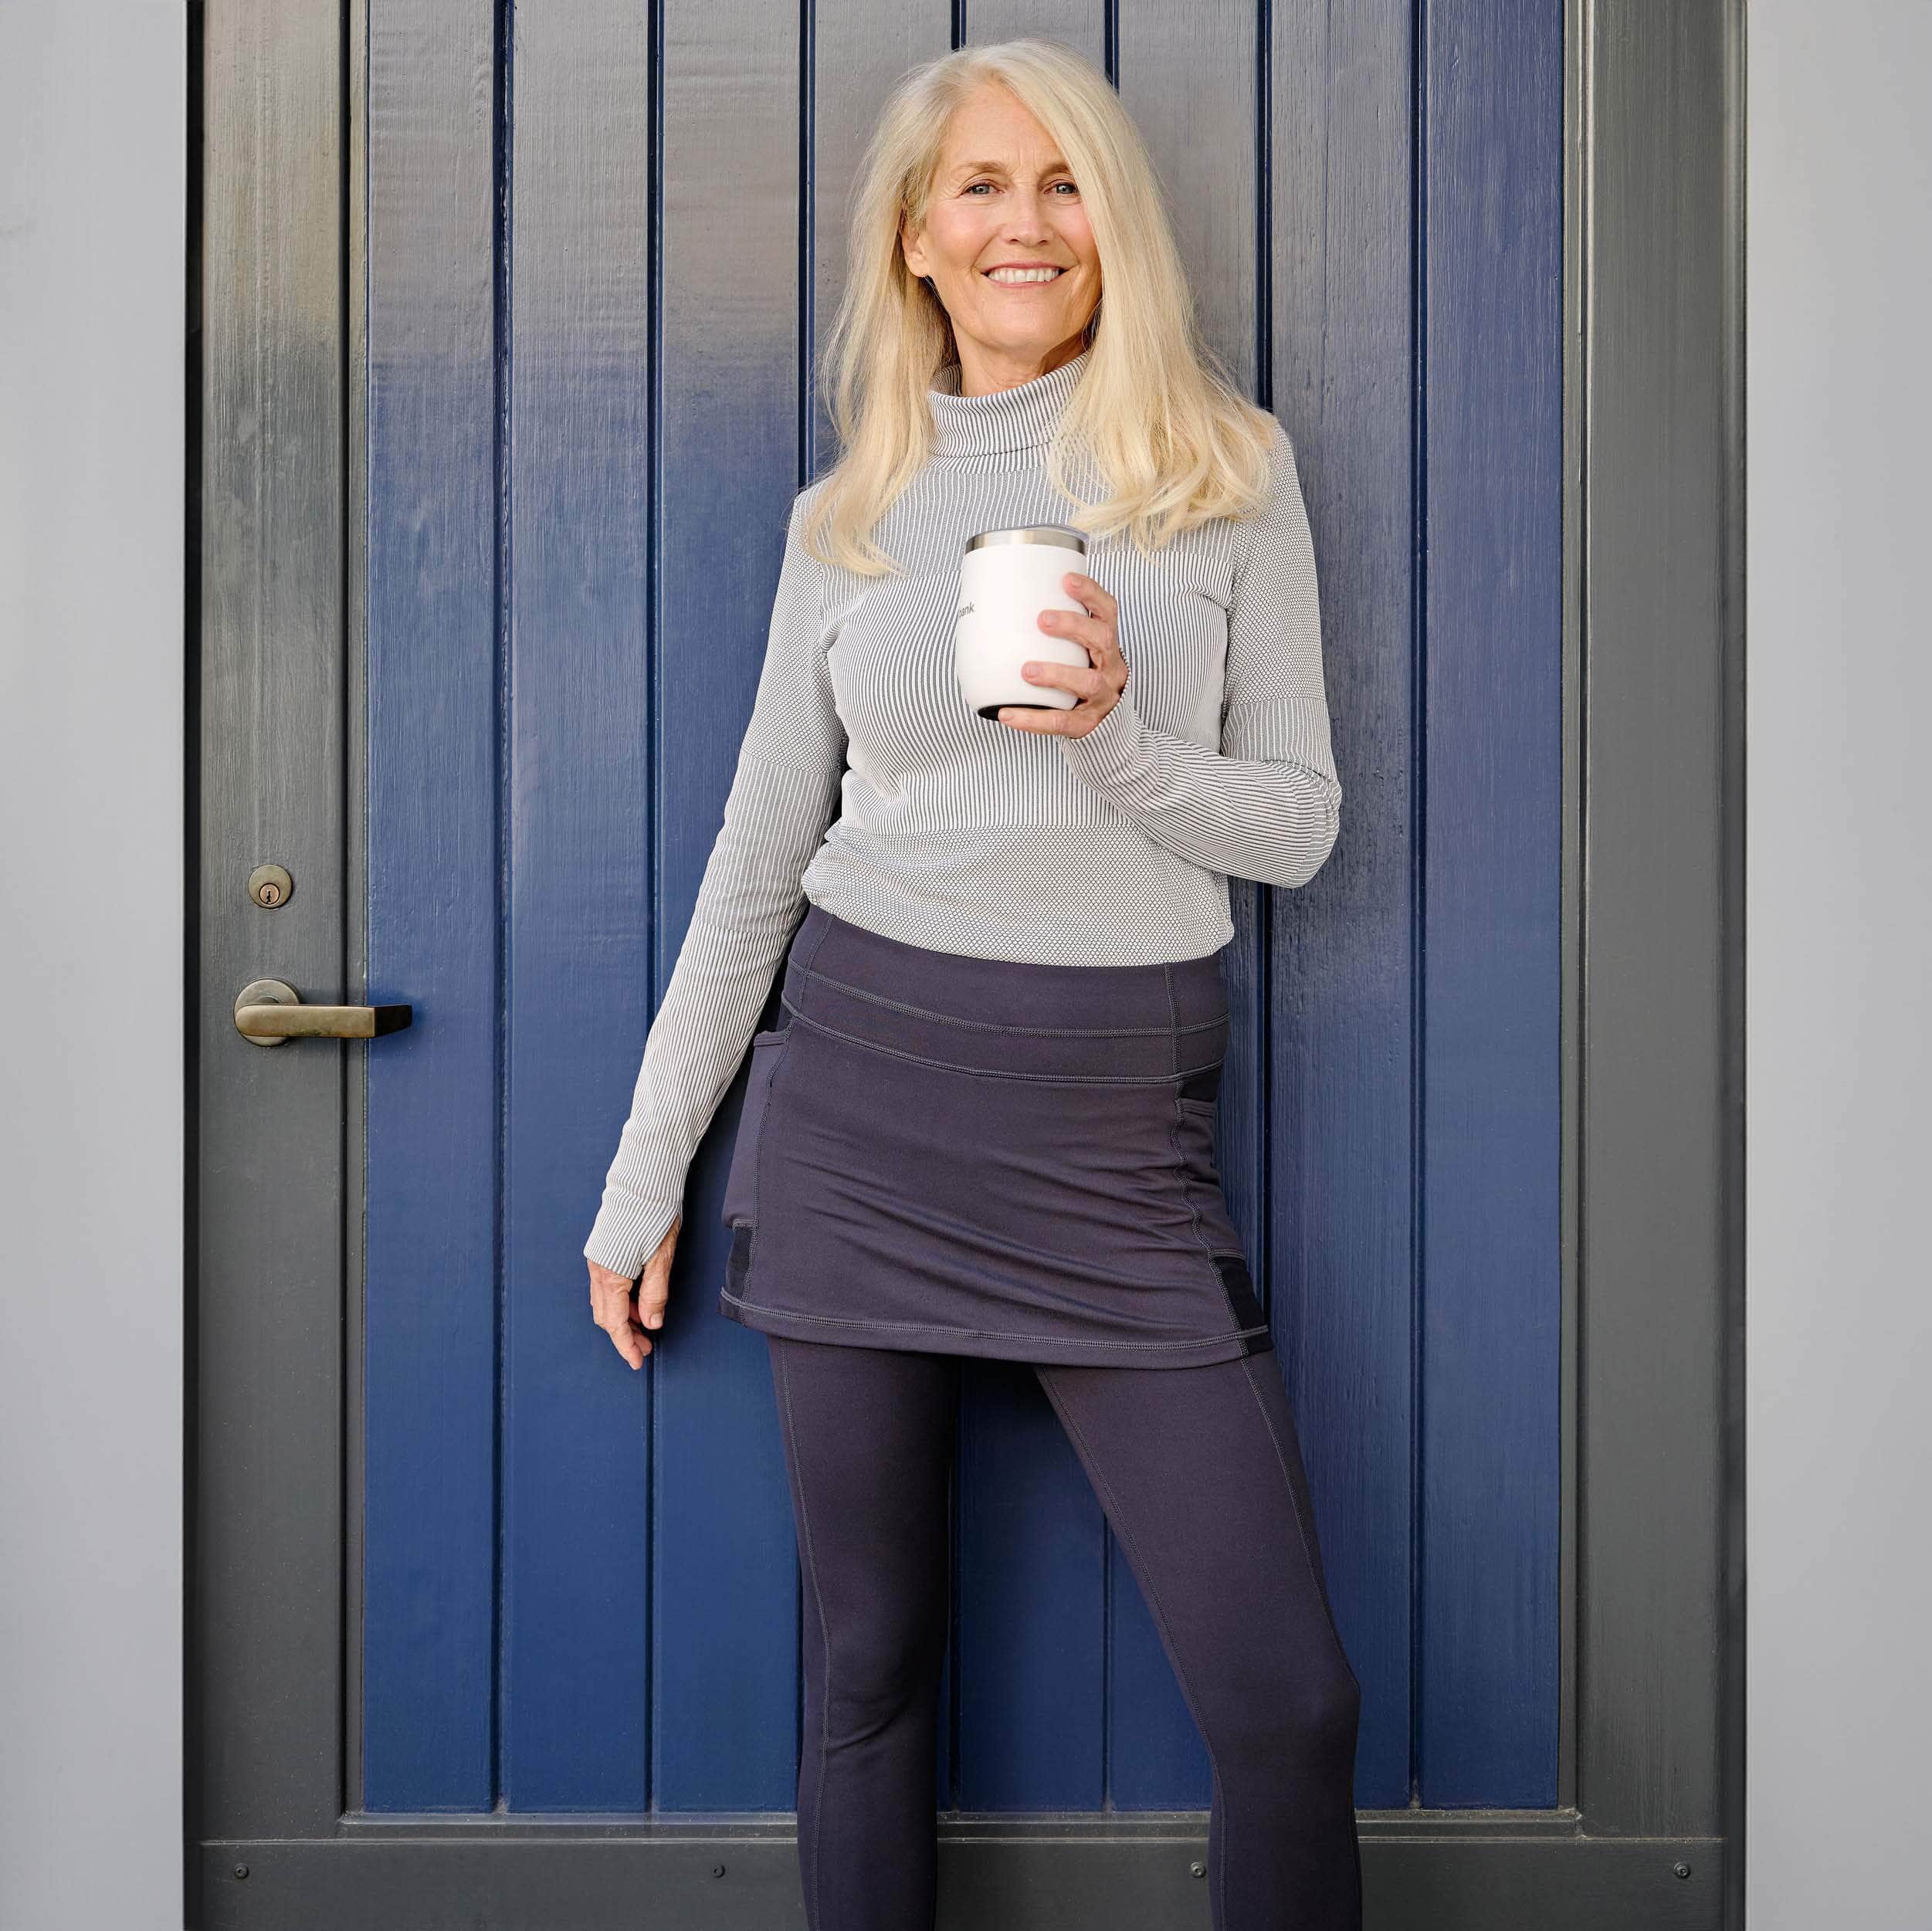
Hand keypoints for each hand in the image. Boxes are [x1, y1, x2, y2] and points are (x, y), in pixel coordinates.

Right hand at [588, 1213, 677, 1368]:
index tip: (637, 1362)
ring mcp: (597, 1260)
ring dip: (624, 1318)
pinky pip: (607, 1286)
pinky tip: (639, 1301)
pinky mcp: (602, 1251)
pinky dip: (622, 1300)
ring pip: (605, 1302)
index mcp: (610, 1276)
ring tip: (647, 1326)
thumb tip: (653, 1323)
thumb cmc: (655, 1215)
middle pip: (606, 1316)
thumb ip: (655, 1293)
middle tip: (646, 1348)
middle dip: (625, 1335)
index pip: (615, 1323)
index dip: (626, 1346)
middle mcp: (598, 1270)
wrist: (644, 1181)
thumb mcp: (661, 1259)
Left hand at [996, 571, 1128, 737]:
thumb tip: (999, 607)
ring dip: (1056, 673)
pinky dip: (1033, 719)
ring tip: (1027, 670)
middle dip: (1073, 626)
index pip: (1107, 611)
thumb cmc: (1082, 677)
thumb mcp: (1079, 652)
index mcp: (1107, 644)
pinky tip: (1008, 715)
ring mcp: (1103, 696)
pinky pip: (1062, 721)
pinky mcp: (1088, 723)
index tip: (1066, 580)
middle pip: (1102, 639)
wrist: (1106, 724)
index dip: (1091, 594)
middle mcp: (1111, 666)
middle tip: (1042, 619)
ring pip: (1087, 681)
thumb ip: (1054, 633)